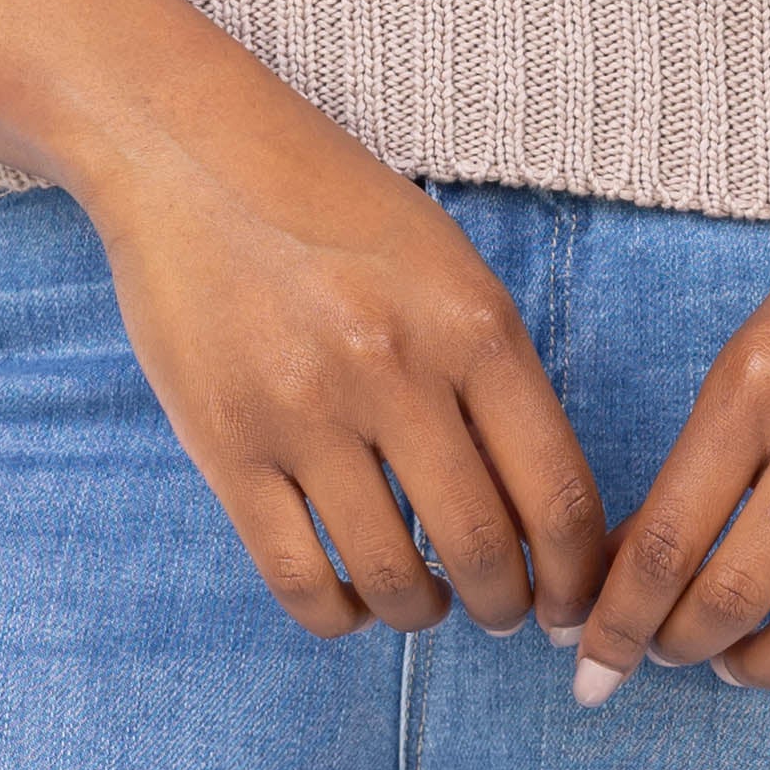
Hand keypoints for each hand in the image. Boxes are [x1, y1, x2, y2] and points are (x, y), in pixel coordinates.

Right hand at [86, 71, 609, 648]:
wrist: (191, 154)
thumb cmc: (333, 210)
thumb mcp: (446, 269)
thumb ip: (496, 379)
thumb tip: (543, 518)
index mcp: (473, 323)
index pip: (560, 493)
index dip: (578, 575)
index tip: (570, 601)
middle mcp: (397, 369)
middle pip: (484, 550)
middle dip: (507, 607)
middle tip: (502, 611)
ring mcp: (306, 411)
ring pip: (394, 579)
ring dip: (423, 614)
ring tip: (426, 601)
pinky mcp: (227, 445)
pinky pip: (299, 580)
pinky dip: (339, 615)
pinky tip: (351, 598)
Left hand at [572, 145, 769, 700]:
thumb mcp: (769, 335)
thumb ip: (713, 446)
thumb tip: (642, 561)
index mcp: (761, 380)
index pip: (663, 541)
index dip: (618, 622)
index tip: (593, 658)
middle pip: (731, 598)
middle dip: (676, 648)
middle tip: (666, 655)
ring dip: (760, 666)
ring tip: (741, 659)